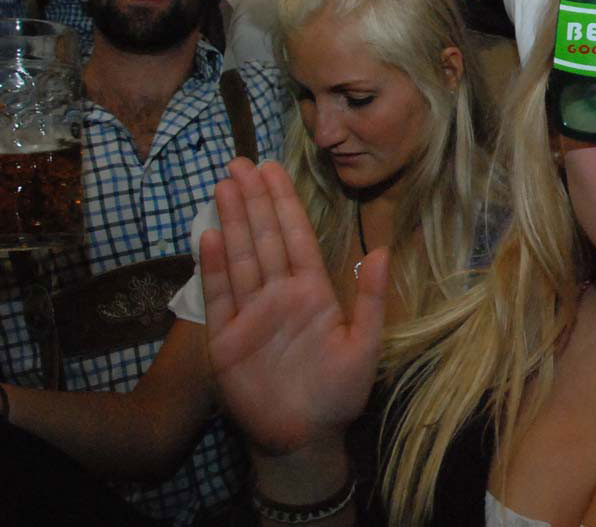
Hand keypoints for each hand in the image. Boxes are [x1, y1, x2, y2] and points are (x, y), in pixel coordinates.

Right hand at [201, 159, 387, 455]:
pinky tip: (209, 235)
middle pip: (263, 238)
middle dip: (253, 200)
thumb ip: (370, 298)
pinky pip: (219, 296)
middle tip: (240, 161)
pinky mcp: (226, 338)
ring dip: (232, 221)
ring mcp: (251, 313)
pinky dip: (213, 267)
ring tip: (224, 184)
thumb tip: (382, 250)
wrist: (304, 438)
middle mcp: (280, 295)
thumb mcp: (364, 345)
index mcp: (313, 292)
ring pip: (240, 257)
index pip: (297, 237)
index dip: (284, 203)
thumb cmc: (339, 393)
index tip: (273, 169)